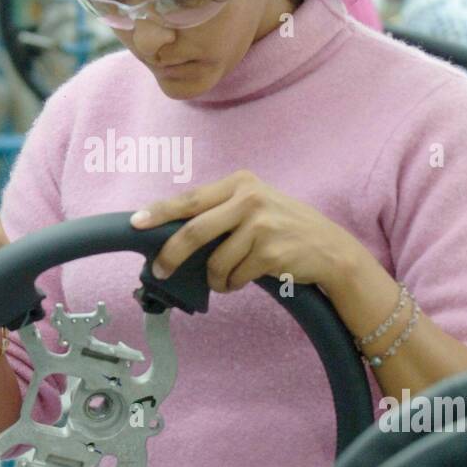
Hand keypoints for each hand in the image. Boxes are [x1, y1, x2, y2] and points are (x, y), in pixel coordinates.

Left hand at [130, 170, 356, 295]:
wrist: (330, 249)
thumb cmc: (284, 229)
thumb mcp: (255, 205)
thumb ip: (220, 211)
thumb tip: (171, 232)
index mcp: (241, 183)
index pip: (190, 199)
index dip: (160, 212)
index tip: (136, 223)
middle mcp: (250, 199)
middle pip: (194, 230)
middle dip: (171, 254)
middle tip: (160, 270)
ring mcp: (262, 226)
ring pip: (215, 262)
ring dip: (215, 278)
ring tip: (228, 276)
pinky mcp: (271, 253)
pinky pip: (235, 277)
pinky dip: (233, 284)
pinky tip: (247, 278)